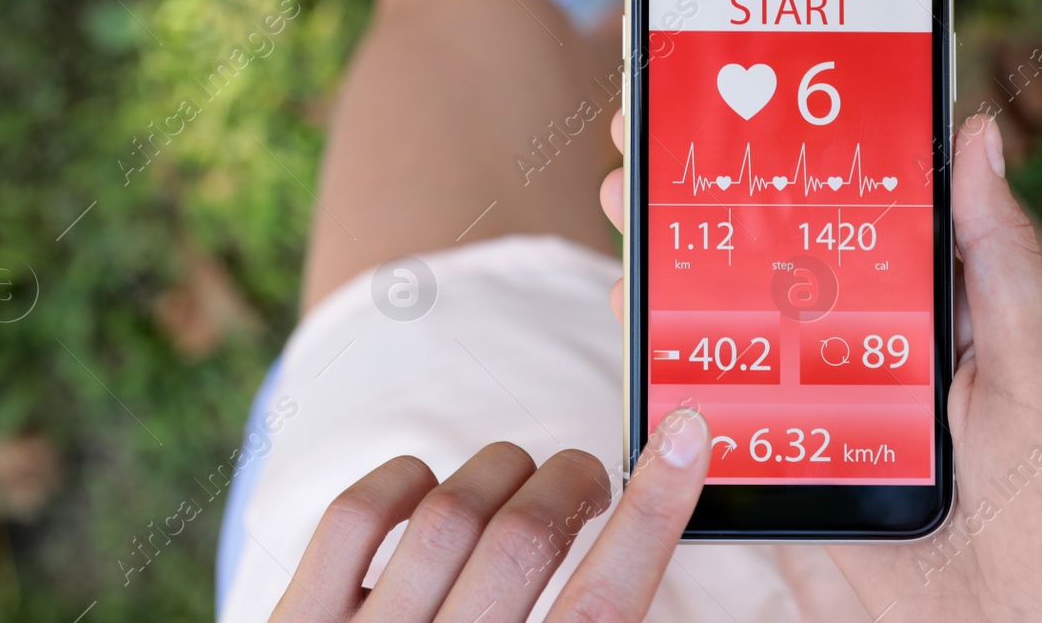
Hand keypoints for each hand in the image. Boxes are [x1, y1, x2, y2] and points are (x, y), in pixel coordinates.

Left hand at [269, 411, 710, 622]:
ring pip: (449, 511)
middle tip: (588, 483)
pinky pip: (354, 518)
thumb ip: (586, 620)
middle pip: (526, 539)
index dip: (653, 514)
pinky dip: (402, 481)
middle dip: (573, 482)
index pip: (604, 605)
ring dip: (501, 473)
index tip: (687, 437)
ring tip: (518, 486)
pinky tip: (427, 489)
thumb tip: (632, 552)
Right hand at [599, 109, 1041, 621]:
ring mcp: (821, 394)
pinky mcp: (786, 454)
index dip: (801, 151)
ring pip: (737, 312)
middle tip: (652, 135)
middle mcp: (870, 338)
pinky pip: (720, 396)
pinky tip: (632, 312)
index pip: (860, 207)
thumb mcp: (1038, 362)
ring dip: (676, 256)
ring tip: (624, 201)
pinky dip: (670, 353)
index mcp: (936, 302)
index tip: (748, 93)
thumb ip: (1000, 256)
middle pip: (778, 249)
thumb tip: (978, 136)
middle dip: (710, 190)